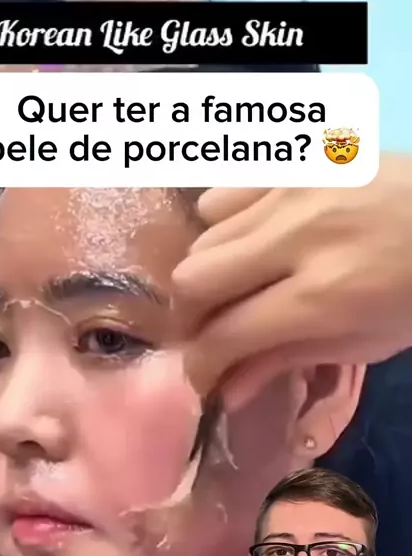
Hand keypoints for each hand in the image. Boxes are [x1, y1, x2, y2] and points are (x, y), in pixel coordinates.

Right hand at [173, 156, 411, 409]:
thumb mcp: (363, 342)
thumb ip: (286, 360)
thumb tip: (225, 392)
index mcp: (322, 297)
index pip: (226, 334)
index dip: (200, 364)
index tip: (200, 375)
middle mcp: (297, 240)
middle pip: (194, 280)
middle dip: (191, 318)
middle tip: (210, 331)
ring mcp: (292, 192)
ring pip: (202, 236)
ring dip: (208, 274)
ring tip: (234, 287)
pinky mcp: (292, 163)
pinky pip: (223, 193)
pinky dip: (222, 226)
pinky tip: (247, 240)